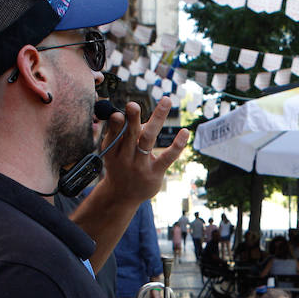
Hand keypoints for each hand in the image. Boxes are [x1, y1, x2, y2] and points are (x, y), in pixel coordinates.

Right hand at [85, 96, 189, 212]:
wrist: (122, 196)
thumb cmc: (119, 166)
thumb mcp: (113, 152)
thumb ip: (121, 134)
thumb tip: (137, 117)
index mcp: (112, 151)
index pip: (114, 135)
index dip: (115, 125)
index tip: (118, 114)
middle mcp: (125, 158)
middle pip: (131, 135)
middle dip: (132, 119)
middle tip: (133, 105)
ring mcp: (141, 166)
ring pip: (148, 140)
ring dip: (157, 119)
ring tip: (166, 101)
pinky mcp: (155, 173)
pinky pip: (168, 157)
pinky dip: (177, 144)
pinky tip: (185, 132)